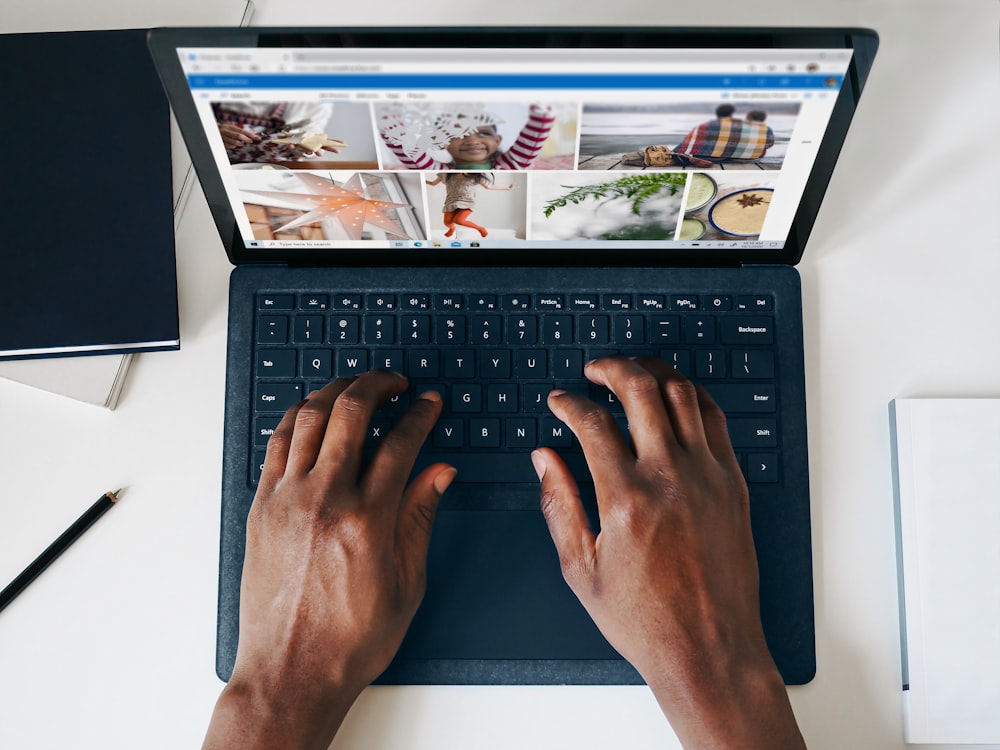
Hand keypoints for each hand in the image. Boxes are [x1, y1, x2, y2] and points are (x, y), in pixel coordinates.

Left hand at [203, 372, 454, 749]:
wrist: (290, 671)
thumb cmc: (348, 639)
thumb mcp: (406, 582)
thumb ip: (420, 517)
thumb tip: (439, 472)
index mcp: (367, 520)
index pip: (400, 443)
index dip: (420, 414)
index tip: (428, 404)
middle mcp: (324, 500)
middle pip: (350, 412)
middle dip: (378, 384)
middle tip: (394, 381)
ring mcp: (286, 499)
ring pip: (308, 417)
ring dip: (335, 390)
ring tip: (356, 386)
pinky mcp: (261, 507)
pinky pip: (277, 443)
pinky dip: (298, 418)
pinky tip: (313, 415)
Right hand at [218, 122, 259, 148]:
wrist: (211, 132)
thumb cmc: (224, 131)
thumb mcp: (231, 129)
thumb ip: (238, 132)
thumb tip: (250, 137)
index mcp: (230, 126)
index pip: (242, 130)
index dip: (250, 134)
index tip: (257, 138)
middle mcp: (226, 130)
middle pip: (238, 135)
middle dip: (246, 139)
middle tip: (251, 141)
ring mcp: (223, 136)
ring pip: (234, 142)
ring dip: (240, 143)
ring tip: (241, 143)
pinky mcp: (221, 142)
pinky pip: (230, 146)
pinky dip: (233, 146)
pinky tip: (233, 144)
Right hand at [534, 357, 804, 748]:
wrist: (709, 648)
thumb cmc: (646, 619)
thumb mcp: (581, 568)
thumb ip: (558, 504)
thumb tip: (545, 459)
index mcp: (625, 499)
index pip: (591, 422)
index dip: (568, 403)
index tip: (559, 402)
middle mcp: (670, 478)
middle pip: (639, 389)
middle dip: (610, 368)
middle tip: (594, 371)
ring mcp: (708, 477)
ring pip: (682, 394)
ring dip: (653, 372)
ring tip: (633, 372)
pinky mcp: (733, 484)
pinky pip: (715, 420)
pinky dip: (691, 397)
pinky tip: (675, 399)